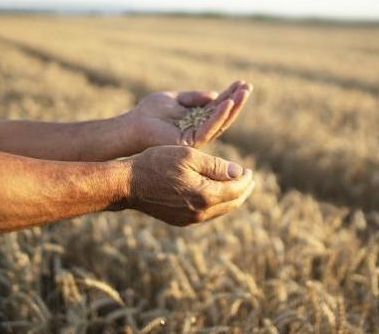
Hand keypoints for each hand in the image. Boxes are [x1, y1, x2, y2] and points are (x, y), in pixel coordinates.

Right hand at [126, 146, 254, 225]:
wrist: (128, 184)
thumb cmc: (157, 163)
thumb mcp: (189, 156)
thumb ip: (216, 166)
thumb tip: (240, 173)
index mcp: (205, 195)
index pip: (236, 189)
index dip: (246, 179)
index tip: (249, 170)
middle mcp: (201, 212)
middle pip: (232, 203)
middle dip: (243, 191)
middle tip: (249, 179)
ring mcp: (190, 219)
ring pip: (220, 211)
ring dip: (231, 198)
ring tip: (236, 186)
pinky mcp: (181, 220)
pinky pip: (207, 214)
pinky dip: (217, 204)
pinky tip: (216, 194)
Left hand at [130, 81, 251, 148]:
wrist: (133, 125)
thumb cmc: (149, 112)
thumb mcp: (175, 99)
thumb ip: (193, 97)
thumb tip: (214, 94)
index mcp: (196, 120)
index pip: (218, 107)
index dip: (230, 95)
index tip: (241, 82)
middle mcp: (199, 130)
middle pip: (223, 115)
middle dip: (236, 101)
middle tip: (248, 86)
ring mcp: (196, 138)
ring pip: (220, 123)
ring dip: (233, 107)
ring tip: (243, 92)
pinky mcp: (191, 142)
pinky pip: (209, 128)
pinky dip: (219, 116)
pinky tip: (227, 103)